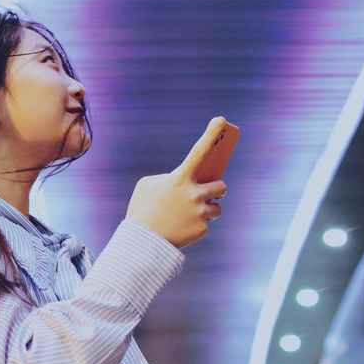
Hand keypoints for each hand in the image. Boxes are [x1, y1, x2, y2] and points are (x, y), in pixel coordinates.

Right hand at [126, 117, 229, 249]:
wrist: (142, 243)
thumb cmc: (142, 210)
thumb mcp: (147, 186)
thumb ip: (168, 179)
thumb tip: (184, 181)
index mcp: (179, 179)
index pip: (199, 150)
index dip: (211, 133)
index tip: (221, 120)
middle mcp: (194, 194)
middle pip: (221, 186)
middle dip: (216, 189)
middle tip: (209, 192)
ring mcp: (200, 213)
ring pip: (216, 207)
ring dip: (207, 209)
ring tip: (189, 214)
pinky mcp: (202, 229)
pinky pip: (206, 223)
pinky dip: (196, 225)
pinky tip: (182, 228)